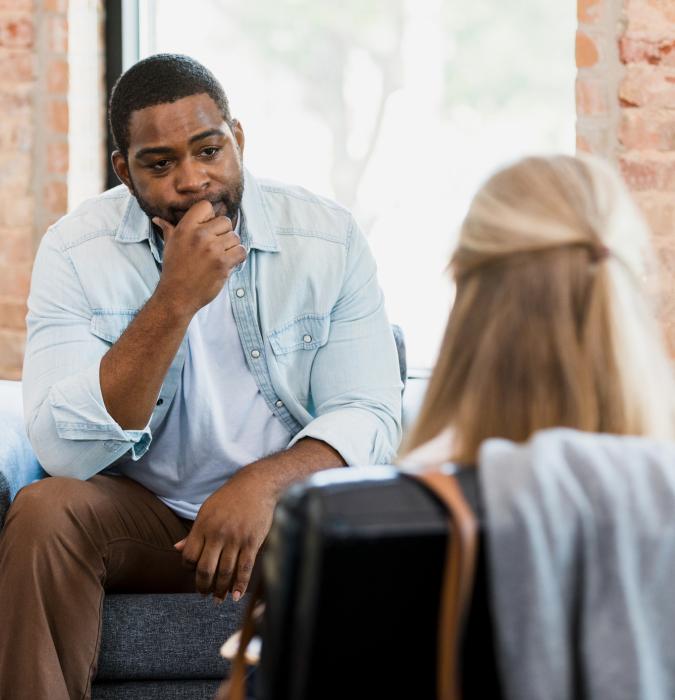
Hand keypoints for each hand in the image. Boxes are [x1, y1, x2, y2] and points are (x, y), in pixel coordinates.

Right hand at [153, 200, 245, 316]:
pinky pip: (241, 251)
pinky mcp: (223, 263)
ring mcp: (212, 249)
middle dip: (224, 234)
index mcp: (185, 228)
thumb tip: (157, 219)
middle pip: (226, 221)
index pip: (206, 206)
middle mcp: (199, 235)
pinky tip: (228, 263)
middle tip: (216, 247)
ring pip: (235, 237)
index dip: (211, 217)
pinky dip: (238, 258)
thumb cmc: (174, 270)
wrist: (177, 296)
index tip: (208, 229)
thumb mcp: (169, 246)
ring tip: (221, 257)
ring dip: (232, 247)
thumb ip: (168, 229)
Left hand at [175, 469, 276, 601]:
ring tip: (218, 599)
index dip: (189, 569)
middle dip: (203, 586)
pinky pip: (245, 568)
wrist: (257, 485)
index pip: (190, 556)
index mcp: (203, 525)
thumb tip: (177, 549)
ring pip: (225, 572)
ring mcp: (236, 539)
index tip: (193, 573)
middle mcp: (218, 534)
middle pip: (206, 569)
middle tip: (203, 594)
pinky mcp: (252, 542)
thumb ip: (194, 532)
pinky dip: (240, 585)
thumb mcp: (207, 511)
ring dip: (220, 590)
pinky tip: (235, 596)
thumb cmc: (230, 498)